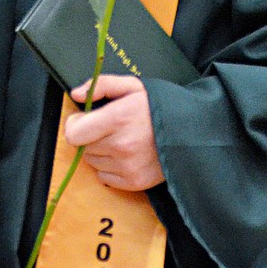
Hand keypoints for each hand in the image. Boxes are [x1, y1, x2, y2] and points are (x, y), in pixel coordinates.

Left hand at [63, 75, 164, 190]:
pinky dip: (109, 167)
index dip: (74, 124)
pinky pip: (104, 177)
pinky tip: (125, 155)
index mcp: (118, 118)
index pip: (74, 133)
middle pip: (82, 147)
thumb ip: (101, 85)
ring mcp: (128, 167)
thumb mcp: (132, 86)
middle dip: (89, 136)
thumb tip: (76, 94)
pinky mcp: (135, 182)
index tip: (83, 118)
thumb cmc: (159, 107)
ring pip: (92, 161)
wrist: (193, 133)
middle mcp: (121, 146)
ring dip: (99, 151)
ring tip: (120, 140)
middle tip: (108, 127)